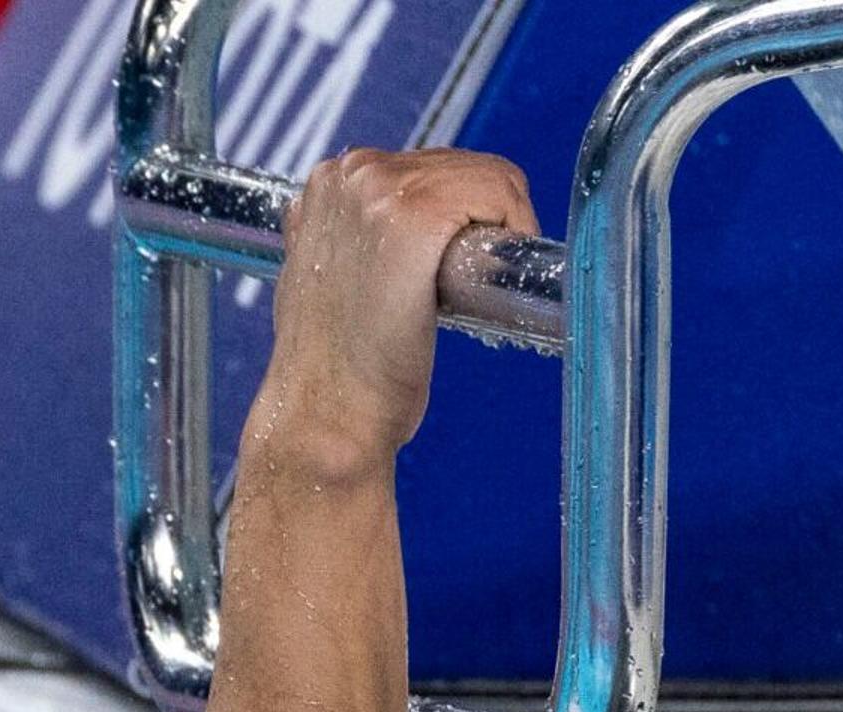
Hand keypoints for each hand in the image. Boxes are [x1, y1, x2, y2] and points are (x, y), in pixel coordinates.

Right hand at [248, 148, 536, 488]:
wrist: (327, 415)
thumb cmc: (336, 368)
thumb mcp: (329, 282)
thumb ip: (354, 241)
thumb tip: (392, 240)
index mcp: (327, 184)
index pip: (426, 169)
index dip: (455, 215)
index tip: (449, 264)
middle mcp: (350, 174)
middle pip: (460, 166)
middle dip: (478, 219)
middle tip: (459, 287)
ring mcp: (381, 190)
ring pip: (487, 176)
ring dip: (498, 227)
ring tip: (463, 288)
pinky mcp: (418, 214)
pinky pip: (499, 190)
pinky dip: (515, 227)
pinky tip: (484, 279)